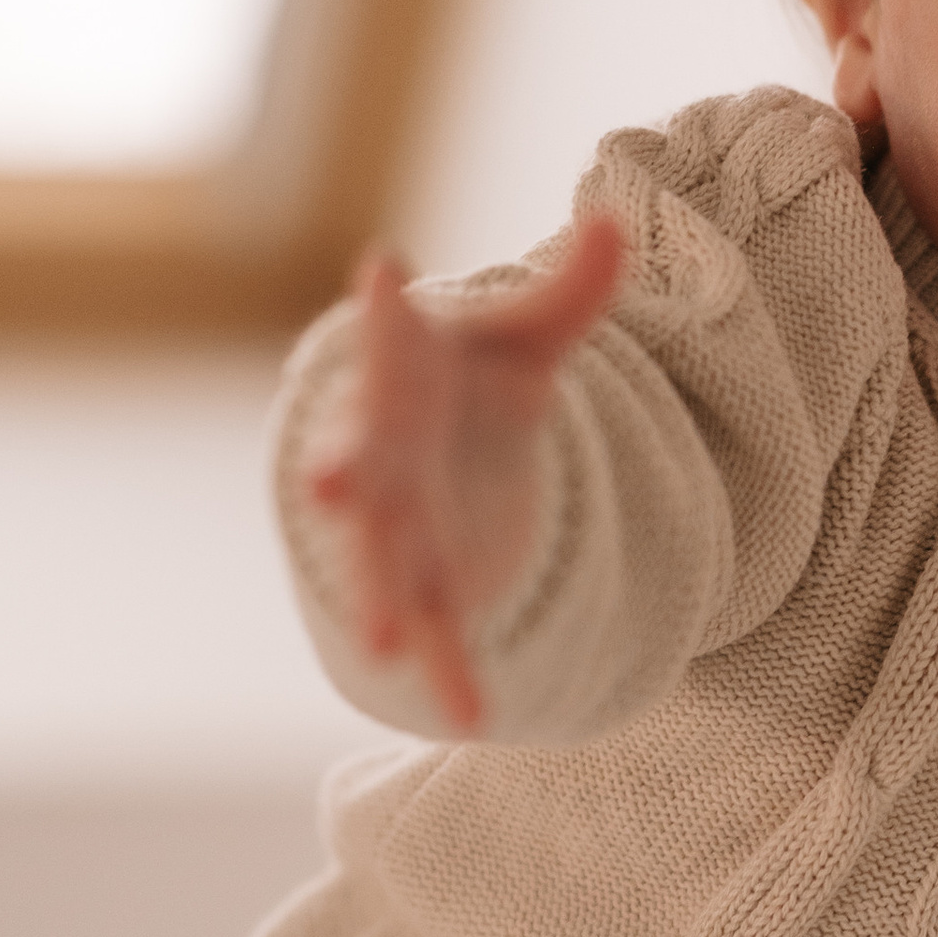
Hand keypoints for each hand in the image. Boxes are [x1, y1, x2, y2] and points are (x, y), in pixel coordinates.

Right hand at [305, 215, 625, 732]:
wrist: (435, 444)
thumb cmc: (472, 371)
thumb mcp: (529, 332)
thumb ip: (574, 288)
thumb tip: (614, 221)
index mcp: (403, 367)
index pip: (391, 330)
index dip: (387, 305)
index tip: (387, 268)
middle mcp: (383, 445)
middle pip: (359, 462)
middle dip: (341, 473)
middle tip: (323, 484)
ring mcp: (396, 520)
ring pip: (382, 562)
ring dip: (380, 598)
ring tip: (382, 636)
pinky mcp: (427, 577)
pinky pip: (438, 627)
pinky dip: (450, 670)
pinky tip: (473, 715)